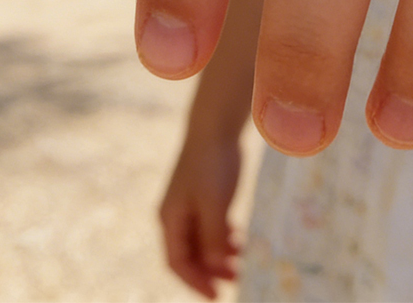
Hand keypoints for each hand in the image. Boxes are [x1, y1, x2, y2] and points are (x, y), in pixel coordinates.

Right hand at [159, 134, 241, 299]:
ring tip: (242, 264)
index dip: (195, 281)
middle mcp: (178, 216)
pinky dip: (225, 239)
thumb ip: (213, 236)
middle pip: (191, 255)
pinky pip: (213, 227)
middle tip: (235, 280)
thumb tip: (216, 267)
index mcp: (171, 219)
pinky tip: (240, 243)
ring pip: (204, 242)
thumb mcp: (213, 203)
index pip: (177, 262)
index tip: (216, 295)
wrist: (216, 126)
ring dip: (220, 257)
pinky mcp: (208, 197)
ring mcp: (193, 206)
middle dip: (210, 271)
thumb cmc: (210, 164)